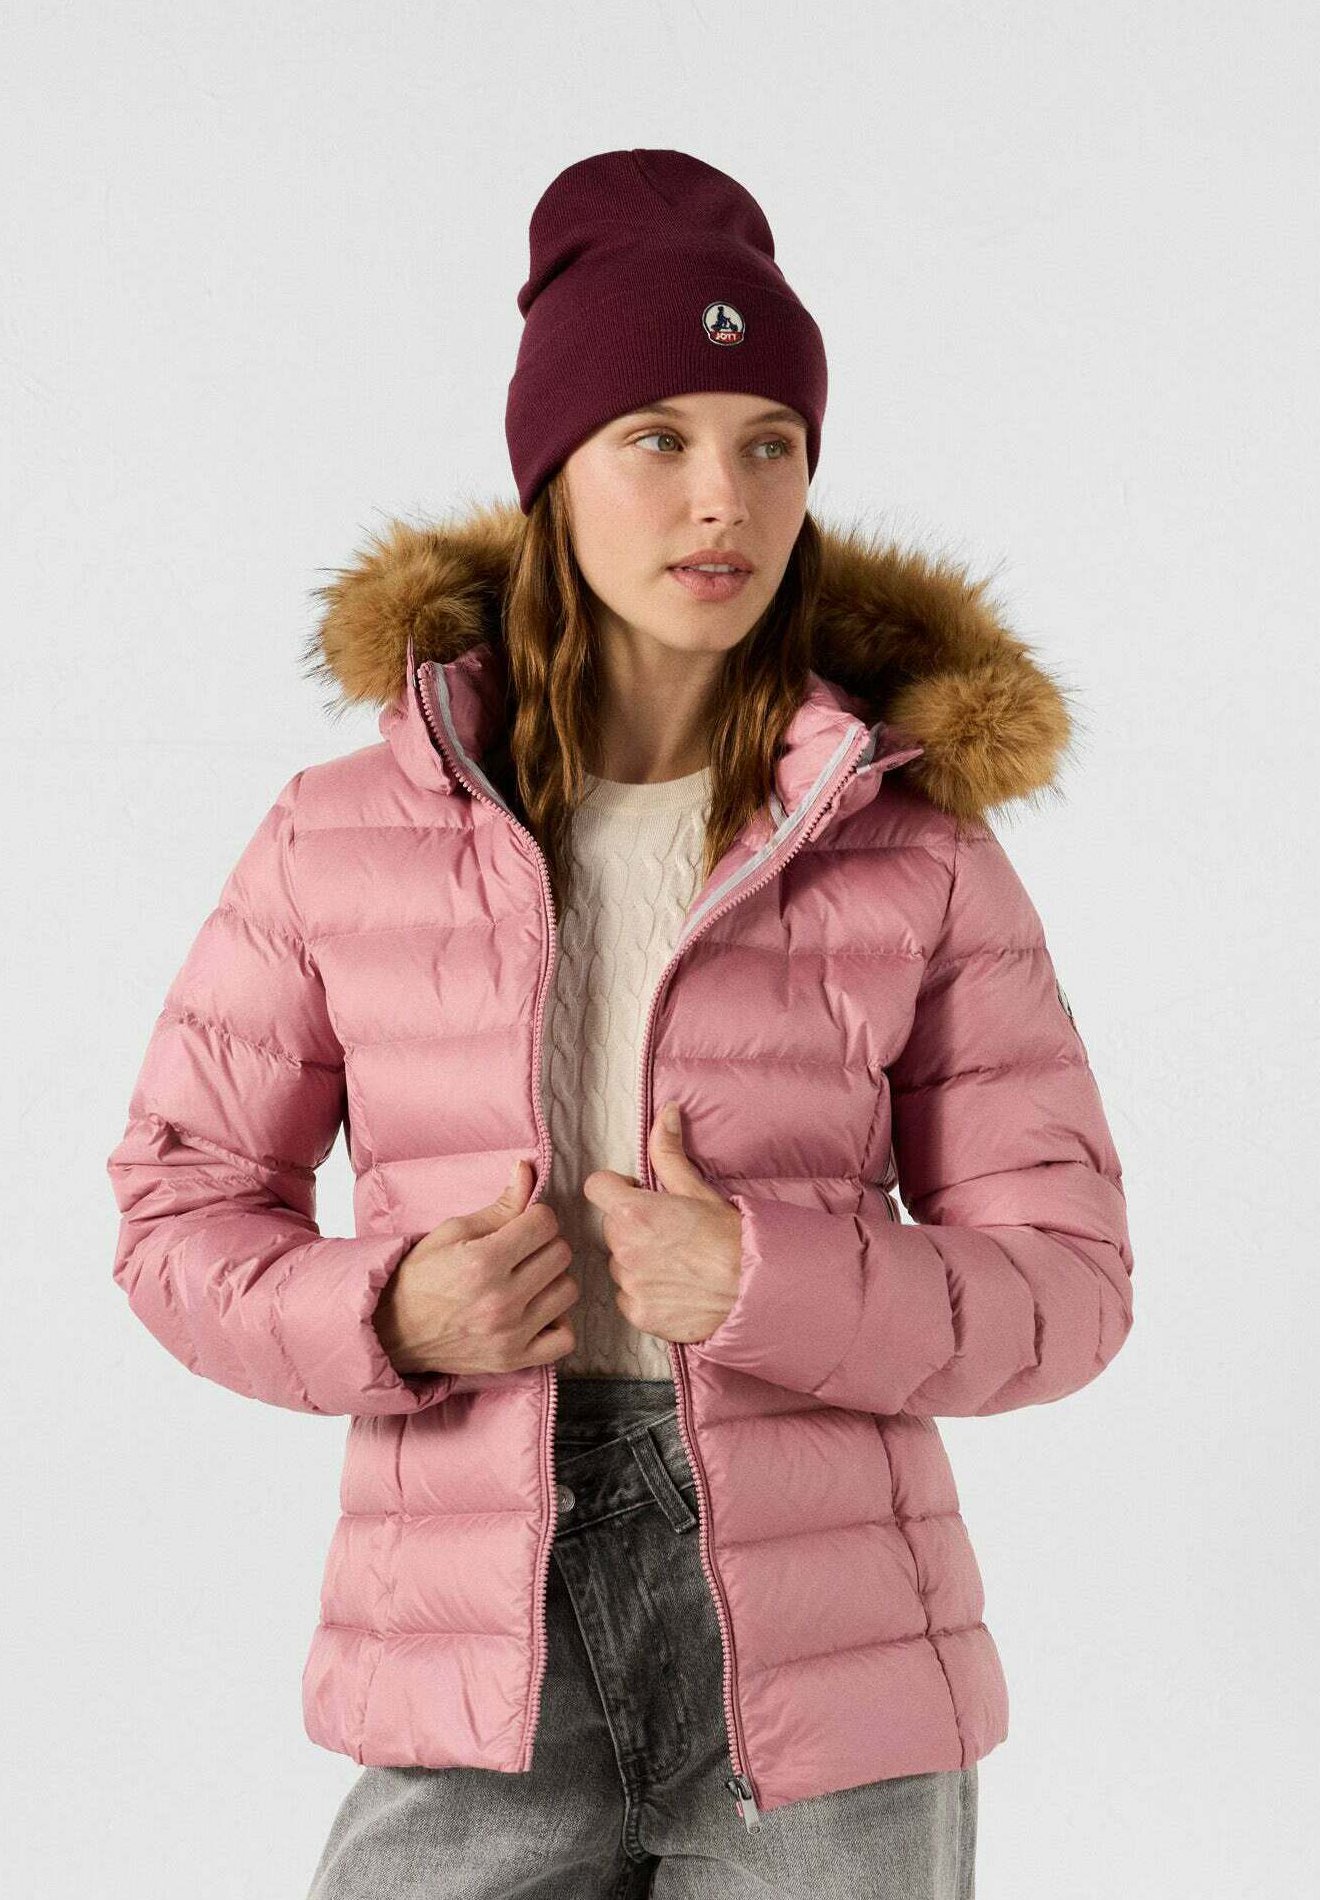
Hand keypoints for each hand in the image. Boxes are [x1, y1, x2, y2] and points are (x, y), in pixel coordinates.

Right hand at [374, 1160, 580, 1376]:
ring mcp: (510, 1334)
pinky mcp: (514, 1360)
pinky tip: (538, 1312)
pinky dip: (558, 1323)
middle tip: (524, 1251)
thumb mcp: (452, 1231)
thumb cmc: (421, 1276)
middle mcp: (501, 1300)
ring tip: (529, 1279)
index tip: (522, 1224)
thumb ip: (499, 1205)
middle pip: (561, 1253)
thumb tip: (527, 1170)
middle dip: (545, 1244)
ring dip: (553, 1280)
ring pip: (568, 1290)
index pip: (545, 1223)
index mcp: (484, 1261)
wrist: (393, 1332)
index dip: (535, 1217)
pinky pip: (565, 1338)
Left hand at [581, 1101, 742, 1345]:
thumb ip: (669, 1153)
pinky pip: (628, 1297)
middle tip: (668, 1232)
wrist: (755, 1289)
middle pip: (611, 1228)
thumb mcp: (699, 1190)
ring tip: (676, 1263)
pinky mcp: (638, 1314)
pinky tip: (675, 1289)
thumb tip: (665, 1113)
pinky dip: (645, 1294)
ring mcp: (630, 1284)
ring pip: (619, 1264)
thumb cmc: (730, 1237)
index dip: (616, 1188)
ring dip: (637, 1261)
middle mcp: (624, 1248)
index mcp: (633, 1212)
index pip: (596, 1187)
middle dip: (632, 1226)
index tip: (637, 1194)